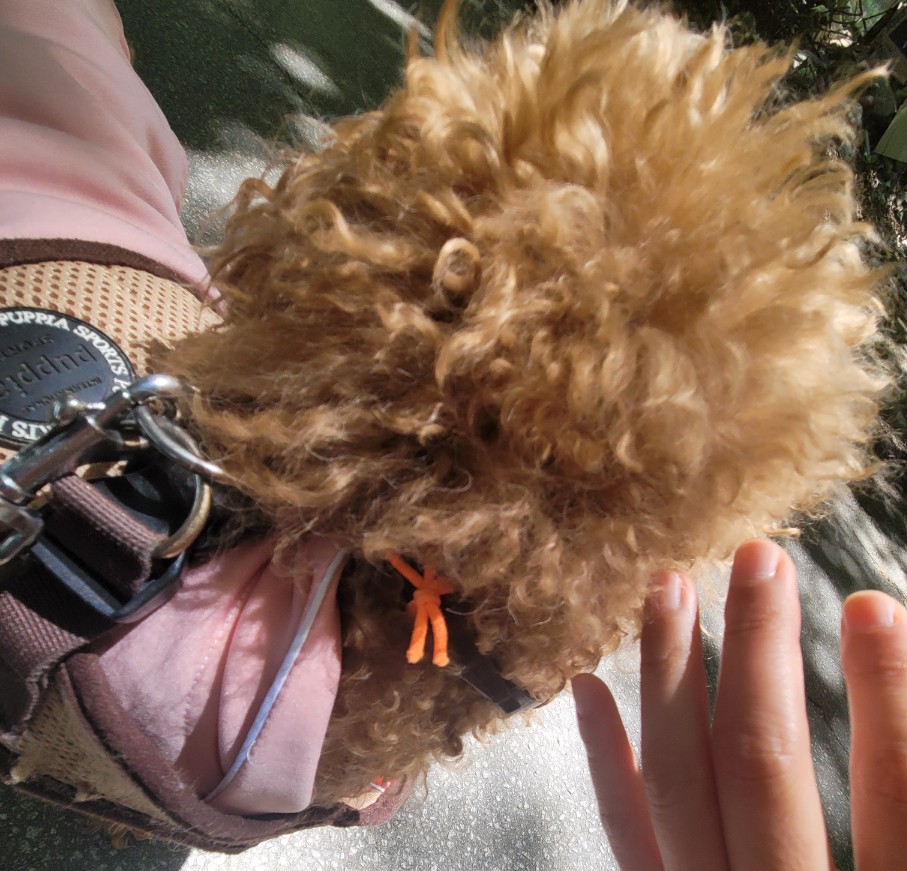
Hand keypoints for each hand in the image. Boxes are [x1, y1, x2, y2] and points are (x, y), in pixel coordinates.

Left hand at [572, 539, 906, 869]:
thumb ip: (901, 802)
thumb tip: (890, 661)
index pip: (892, 800)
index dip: (887, 694)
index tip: (872, 607)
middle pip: (762, 766)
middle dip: (758, 649)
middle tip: (759, 560)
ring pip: (679, 785)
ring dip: (670, 674)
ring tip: (669, 589)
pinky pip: (626, 835)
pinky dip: (606, 760)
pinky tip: (589, 686)